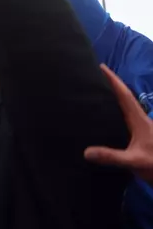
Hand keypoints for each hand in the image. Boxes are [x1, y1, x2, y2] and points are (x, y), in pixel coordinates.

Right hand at [84, 64, 152, 184]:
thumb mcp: (135, 162)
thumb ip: (112, 157)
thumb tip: (86, 152)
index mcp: (139, 121)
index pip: (124, 96)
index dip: (113, 80)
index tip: (101, 67)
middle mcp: (141, 122)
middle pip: (126, 99)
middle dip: (112, 86)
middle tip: (96, 76)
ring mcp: (143, 130)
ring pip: (127, 109)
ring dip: (115, 99)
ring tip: (98, 94)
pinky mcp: (143, 139)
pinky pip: (126, 120)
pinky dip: (116, 113)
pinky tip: (108, 120)